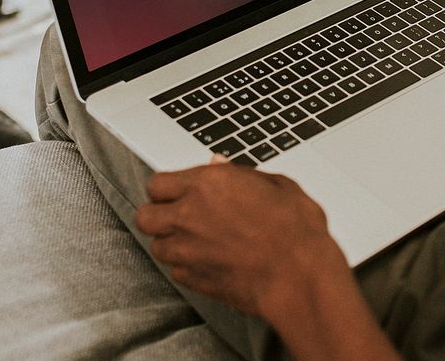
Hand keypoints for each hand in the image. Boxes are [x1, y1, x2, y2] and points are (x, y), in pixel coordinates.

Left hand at [135, 157, 398, 360]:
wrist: (298, 275)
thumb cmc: (294, 229)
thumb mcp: (276, 185)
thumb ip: (240, 174)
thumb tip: (220, 165)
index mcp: (206, 184)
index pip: (158, 183)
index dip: (169, 188)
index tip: (181, 191)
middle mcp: (188, 216)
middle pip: (145, 215)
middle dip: (159, 214)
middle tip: (180, 215)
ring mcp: (187, 251)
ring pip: (156, 246)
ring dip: (172, 242)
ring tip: (197, 240)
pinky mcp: (193, 280)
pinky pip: (176, 271)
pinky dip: (187, 266)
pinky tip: (209, 260)